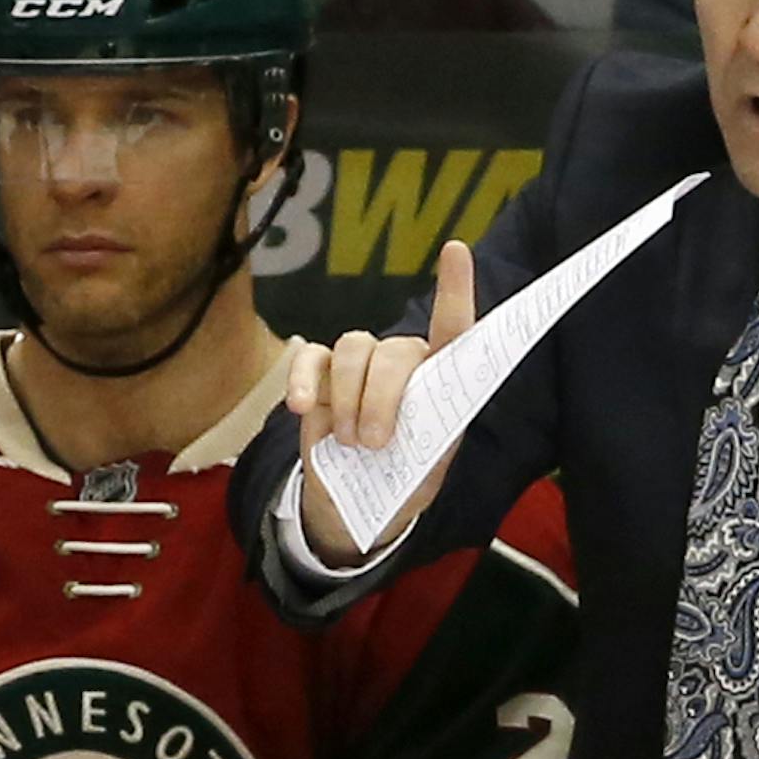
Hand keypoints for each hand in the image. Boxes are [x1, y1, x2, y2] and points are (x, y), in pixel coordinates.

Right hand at [291, 239, 476, 565]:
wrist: (358, 508)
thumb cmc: (402, 479)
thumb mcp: (428, 468)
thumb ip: (429, 440)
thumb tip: (419, 417)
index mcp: (441, 379)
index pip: (454, 329)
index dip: (455, 290)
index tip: (456, 251)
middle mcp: (403, 362)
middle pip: (395, 350)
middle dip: (382, 397)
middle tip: (375, 443)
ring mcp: (359, 365)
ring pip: (354, 348)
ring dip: (351, 397)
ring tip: (351, 443)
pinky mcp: (320, 376)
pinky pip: (310, 359)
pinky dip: (302, 380)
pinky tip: (301, 408)